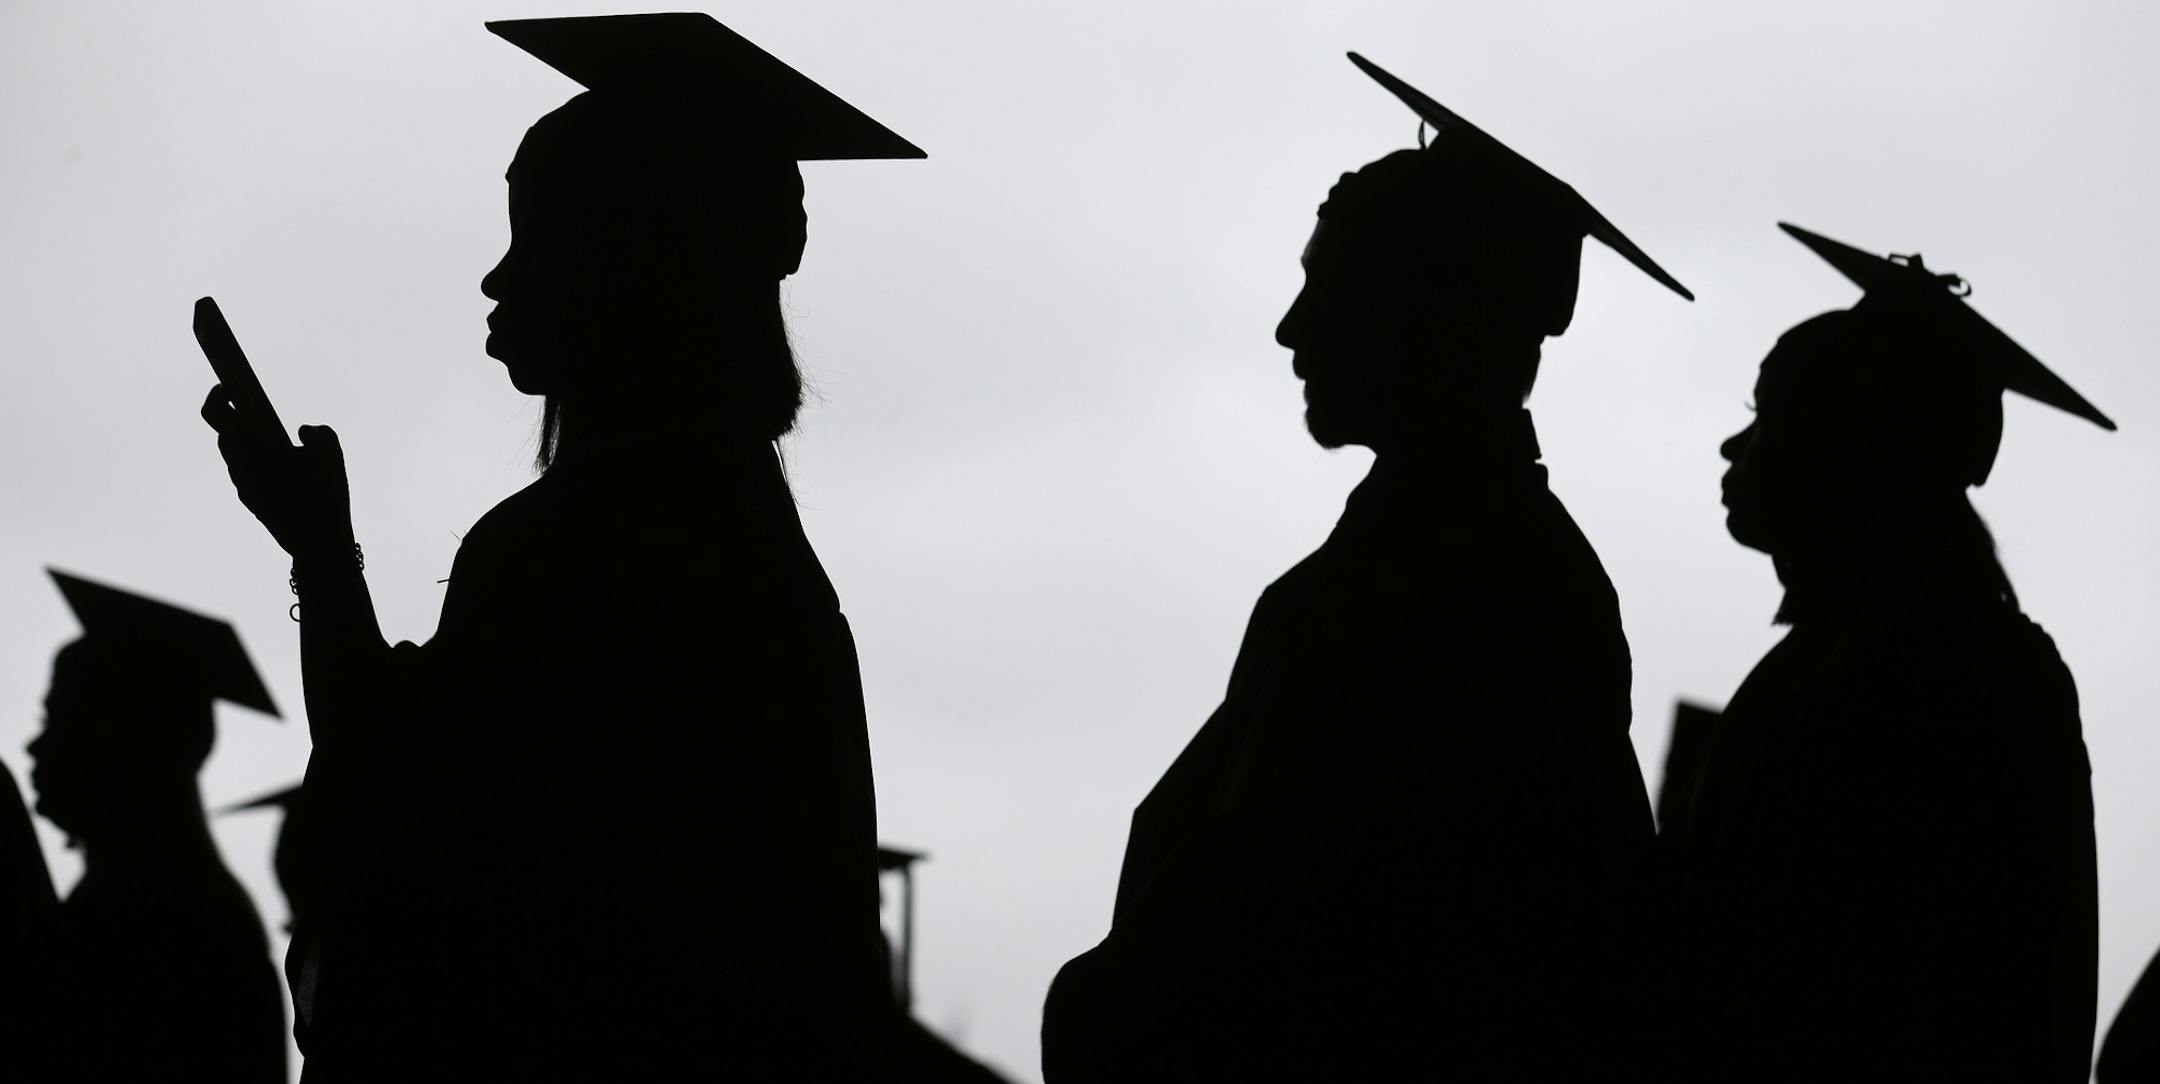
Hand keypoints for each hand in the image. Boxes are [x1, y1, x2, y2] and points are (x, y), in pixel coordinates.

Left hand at [201, 385, 356, 561]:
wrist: (318, 543)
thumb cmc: (323, 494)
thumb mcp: (331, 453)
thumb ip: (317, 432)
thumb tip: (301, 432)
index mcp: (250, 447)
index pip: (217, 412)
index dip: (219, 394)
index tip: (231, 383)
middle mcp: (239, 466)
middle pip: (226, 433)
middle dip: (236, 416)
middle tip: (252, 404)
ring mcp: (243, 486)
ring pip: (236, 455)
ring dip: (248, 441)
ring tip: (269, 433)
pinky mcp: (251, 501)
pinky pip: (249, 473)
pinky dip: (258, 461)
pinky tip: (281, 464)